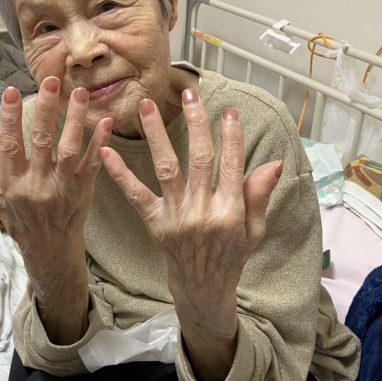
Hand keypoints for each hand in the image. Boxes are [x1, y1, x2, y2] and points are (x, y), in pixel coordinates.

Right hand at [0, 77, 111, 343]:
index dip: (9, 118)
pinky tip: (106, 123)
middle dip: (46, 109)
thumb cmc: (22, 222)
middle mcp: (37, 186)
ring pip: (70, 150)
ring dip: (76, 120)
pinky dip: (100, 144)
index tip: (11, 91)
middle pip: (41, 142)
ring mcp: (62, 189)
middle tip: (52, 80)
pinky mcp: (84, 192)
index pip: (9, 146)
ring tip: (80, 94)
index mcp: (13, 185)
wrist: (51, 252)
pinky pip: (93, 165)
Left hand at [100, 88, 281, 380]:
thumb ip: (259, 194)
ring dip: (156, 134)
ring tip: (146, 105)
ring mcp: (176, 217)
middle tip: (189, 92)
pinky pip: (136, 195)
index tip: (229, 111)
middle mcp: (203, 211)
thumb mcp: (254, 228)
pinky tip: (106, 152)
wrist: (203, 288)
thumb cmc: (232, 254)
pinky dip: (120, 174)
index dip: (231, 137)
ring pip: (167, 168)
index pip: (232, 166)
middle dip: (196, 123)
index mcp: (230, 211)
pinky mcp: (154, 223)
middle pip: (200, 159)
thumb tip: (274, 163)